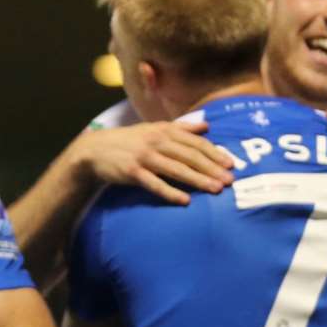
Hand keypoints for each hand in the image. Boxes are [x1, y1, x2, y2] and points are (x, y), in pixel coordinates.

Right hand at [75, 120, 234, 204]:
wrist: (95, 150)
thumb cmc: (129, 140)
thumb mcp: (153, 128)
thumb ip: (181, 128)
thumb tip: (207, 126)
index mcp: (164, 130)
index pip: (195, 142)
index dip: (214, 153)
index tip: (231, 164)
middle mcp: (156, 141)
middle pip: (189, 156)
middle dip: (212, 168)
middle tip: (229, 180)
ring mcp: (144, 157)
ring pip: (176, 169)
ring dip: (198, 180)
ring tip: (215, 189)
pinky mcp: (132, 172)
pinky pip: (155, 184)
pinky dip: (170, 192)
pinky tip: (185, 200)